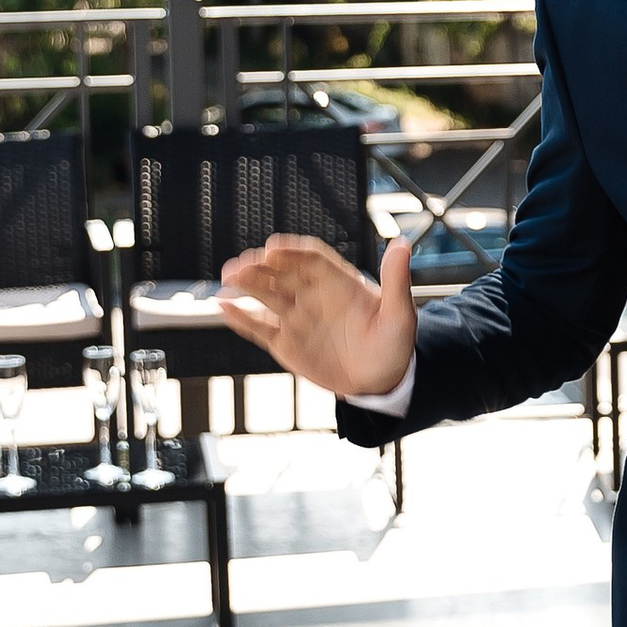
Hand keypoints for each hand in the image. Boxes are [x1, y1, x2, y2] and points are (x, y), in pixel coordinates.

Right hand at [219, 230, 416, 396]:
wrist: (381, 382)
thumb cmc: (394, 345)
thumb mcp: (400, 315)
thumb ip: (396, 281)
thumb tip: (402, 245)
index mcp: (339, 283)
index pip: (311, 259)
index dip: (292, 251)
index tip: (274, 248)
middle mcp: (313, 295)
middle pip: (283, 273)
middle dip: (261, 266)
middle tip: (242, 264)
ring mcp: (297, 317)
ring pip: (266, 295)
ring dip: (247, 285)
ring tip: (229, 277)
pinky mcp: (285, 341)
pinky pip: (259, 326)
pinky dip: (241, 317)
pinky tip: (223, 305)